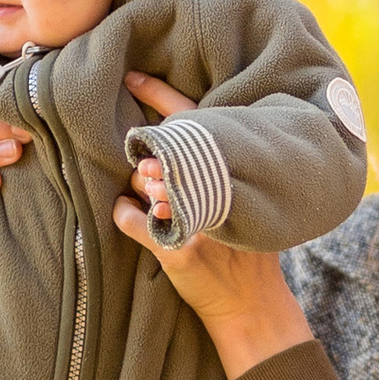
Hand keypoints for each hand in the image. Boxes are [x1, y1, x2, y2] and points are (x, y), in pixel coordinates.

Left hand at [113, 72, 309, 379]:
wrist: (253, 305)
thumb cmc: (246, 248)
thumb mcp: (243, 198)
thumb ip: (214, 167)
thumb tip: (165, 142)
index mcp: (230, 169)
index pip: (192, 120)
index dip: (158, 94)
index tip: (129, 73)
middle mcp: (213, 188)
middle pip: (158, 151)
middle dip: (147, 158)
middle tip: (154, 173)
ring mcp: (195, 217)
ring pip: (138, 184)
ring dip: (141, 192)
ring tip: (161, 207)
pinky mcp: (176, 248)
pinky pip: (127, 217)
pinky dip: (125, 217)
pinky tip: (141, 223)